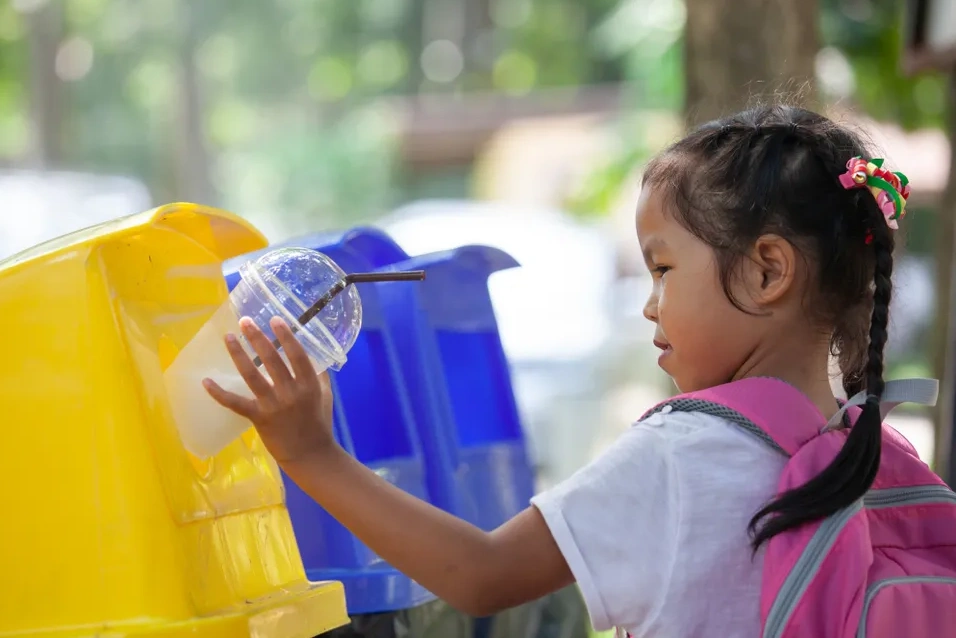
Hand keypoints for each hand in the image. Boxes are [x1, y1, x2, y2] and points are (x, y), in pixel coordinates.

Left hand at [203, 315, 337, 464]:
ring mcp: (274, 405)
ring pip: (252, 375)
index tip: (275, 320)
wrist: (310, 455)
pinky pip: (236, 403)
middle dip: (258, 338)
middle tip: (245, 321)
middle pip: (272, 360)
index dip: (286, 336)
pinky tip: (206, 381)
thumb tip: (313, 355)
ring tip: (229, 337)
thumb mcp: (325, 396)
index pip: (297, 355)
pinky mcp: (259, 418)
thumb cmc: (319, 424)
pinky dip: (219, 393)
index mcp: (309, 384)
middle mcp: (291, 392)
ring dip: (239, 354)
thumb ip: (319, 375)